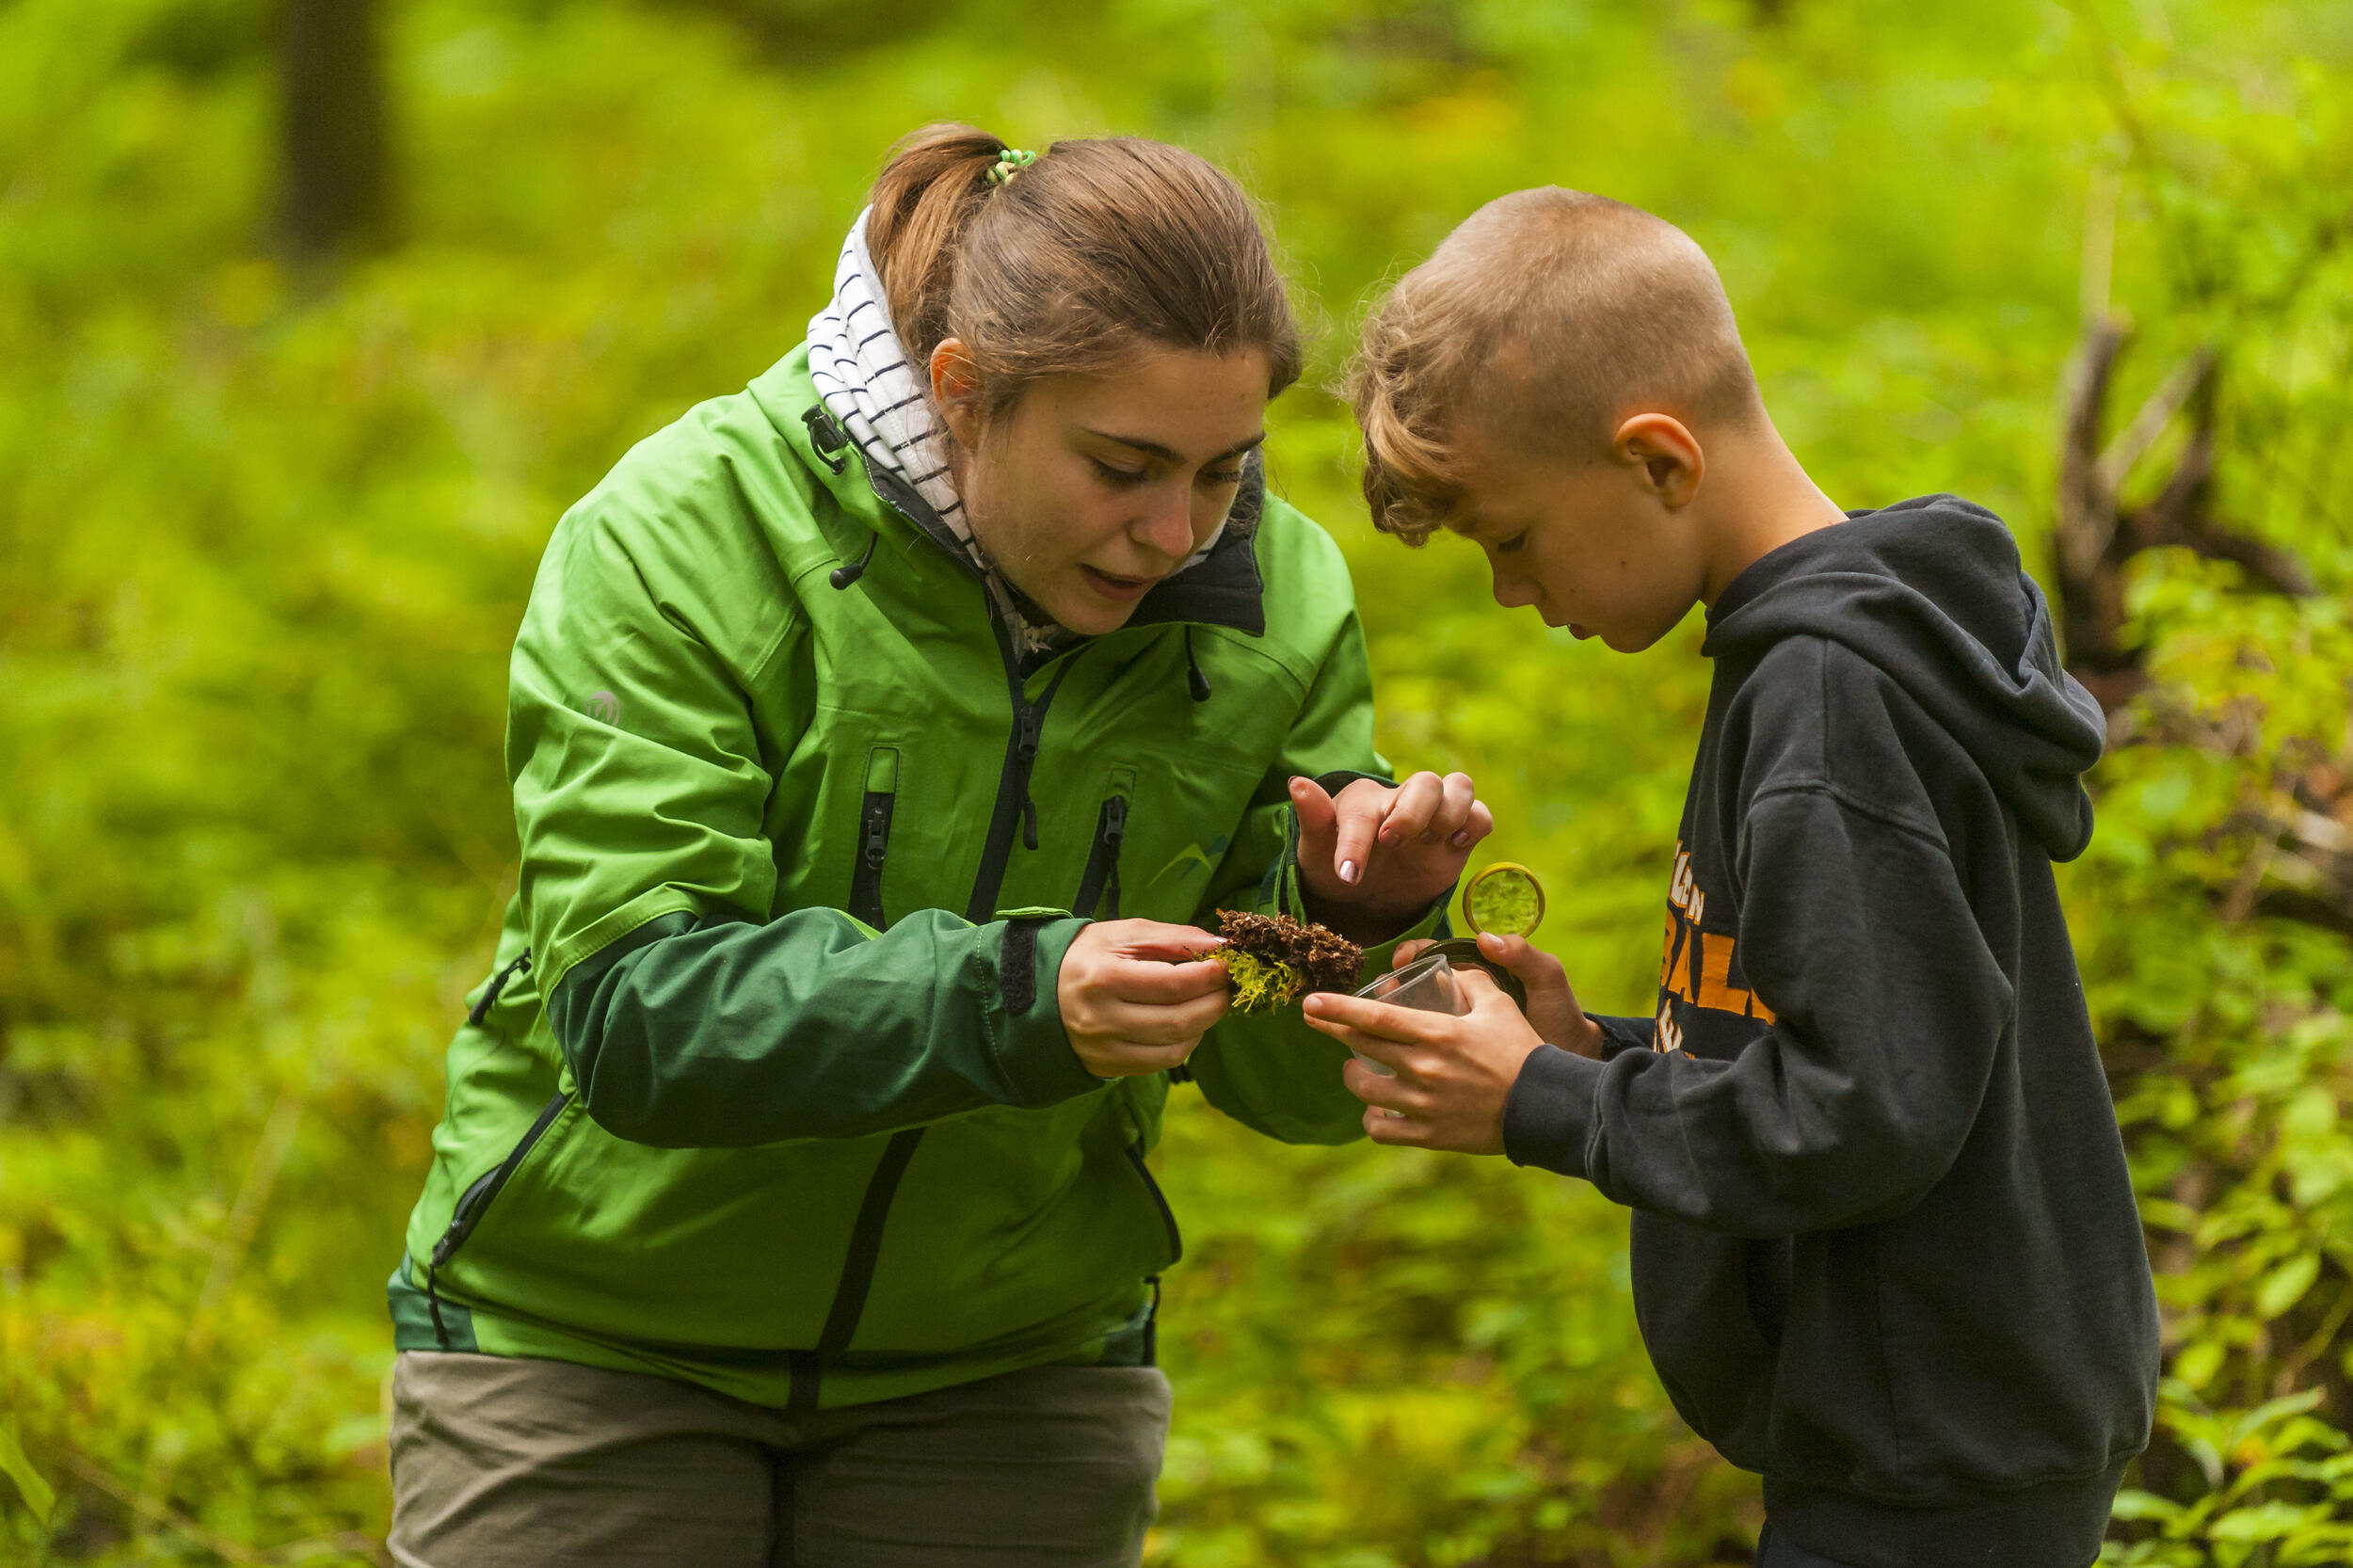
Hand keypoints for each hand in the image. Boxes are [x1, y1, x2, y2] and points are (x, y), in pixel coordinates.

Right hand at [1057, 919, 1230, 1077]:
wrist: (1041, 991)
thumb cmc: (1087, 956)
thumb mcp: (1124, 934)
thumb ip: (1173, 938)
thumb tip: (1220, 946)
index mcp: (1103, 979)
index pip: (1171, 985)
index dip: (1208, 977)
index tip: (1226, 966)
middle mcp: (1101, 1019)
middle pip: (1177, 1021)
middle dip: (1213, 1004)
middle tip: (1226, 987)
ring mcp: (1103, 1049)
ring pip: (1173, 1048)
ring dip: (1203, 1025)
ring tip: (1208, 1003)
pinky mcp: (1107, 1067)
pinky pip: (1160, 1063)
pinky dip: (1184, 1044)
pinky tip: (1187, 1024)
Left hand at [1290, 772, 1493, 940]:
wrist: (1364, 897)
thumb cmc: (1335, 867)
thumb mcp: (1314, 850)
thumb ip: (1311, 818)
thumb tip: (1296, 782)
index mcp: (1364, 800)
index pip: (1366, 810)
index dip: (1356, 842)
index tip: (1347, 876)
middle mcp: (1402, 799)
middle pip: (1426, 782)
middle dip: (1412, 815)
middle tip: (1392, 845)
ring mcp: (1434, 815)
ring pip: (1459, 786)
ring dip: (1449, 814)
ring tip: (1427, 844)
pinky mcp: (1458, 836)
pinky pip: (1481, 815)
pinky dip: (1475, 824)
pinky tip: (1455, 846)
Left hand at [1301, 968, 1545, 1152]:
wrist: (1544, 1106)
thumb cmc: (1522, 1050)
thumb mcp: (1499, 1004)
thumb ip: (1469, 981)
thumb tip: (1446, 967)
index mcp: (1436, 1034)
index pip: (1374, 1017)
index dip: (1337, 1008)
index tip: (1310, 1002)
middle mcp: (1423, 1069)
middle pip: (1361, 1047)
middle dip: (1331, 1030)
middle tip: (1314, 1019)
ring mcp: (1424, 1105)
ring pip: (1366, 1091)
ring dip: (1353, 1076)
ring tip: (1354, 1069)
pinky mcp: (1430, 1135)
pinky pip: (1383, 1131)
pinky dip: (1373, 1120)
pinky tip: (1374, 1111)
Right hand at [1393, 934, 1604, 1057]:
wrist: (1567, 1066)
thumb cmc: (1558, 1016)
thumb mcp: (1546, 980)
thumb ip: (1523, 955)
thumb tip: (1486, 939)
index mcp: (1477, 975)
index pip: (1433, 955)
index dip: (1411, 954)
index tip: (1400, 961)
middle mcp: (1460, 1000)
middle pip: (1413, 986)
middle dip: (1391, 985)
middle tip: (1385, 991)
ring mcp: (1454, 1031)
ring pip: (1410, 1018)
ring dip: (1389, 1015)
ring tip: (1382, 1018)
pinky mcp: (1453, 1059)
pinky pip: (1421, 1049)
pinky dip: (1402, 1048)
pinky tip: (1391, 1052)